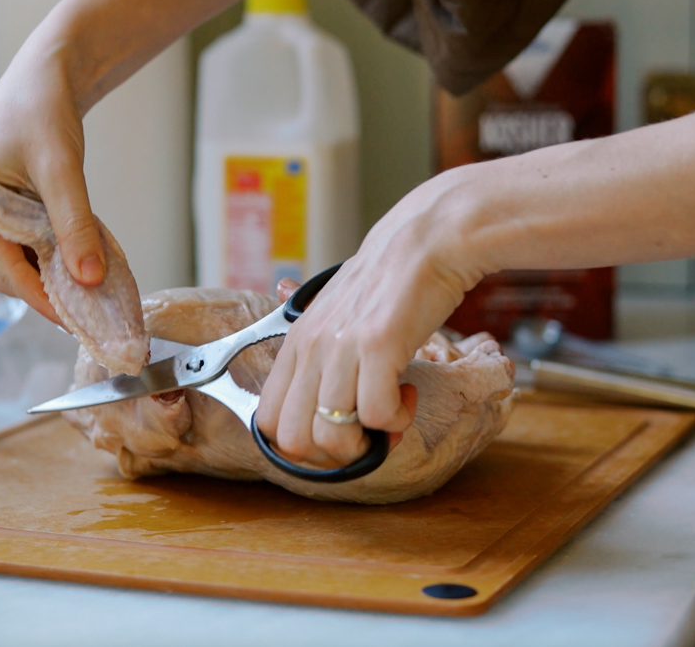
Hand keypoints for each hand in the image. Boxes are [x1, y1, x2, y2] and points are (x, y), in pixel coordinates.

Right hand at [0, 43, 104, 326]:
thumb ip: (75, 226)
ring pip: (10, 265)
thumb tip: (90, 280)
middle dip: (47, 291)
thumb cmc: (44, 113)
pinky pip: (13, 248)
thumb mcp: (63, 170)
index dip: (45, 301)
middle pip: (5, 274)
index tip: (79, 322)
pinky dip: (43, 258)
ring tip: (87, 282)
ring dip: (46, 276)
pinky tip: (72, 258)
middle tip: (92, 306)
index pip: (5, 272)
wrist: (40, 79)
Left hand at [256, 171, 483, 466]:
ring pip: (332, 436)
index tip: (340, 428)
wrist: (427, 241)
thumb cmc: (388, 281)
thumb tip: (315, 384)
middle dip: (333, 453)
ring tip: (392, 411)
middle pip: (293, 440)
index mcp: (296, 344)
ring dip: (368, 440)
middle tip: (367, 430)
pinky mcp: (377, 346)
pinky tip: (408, 392)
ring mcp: (340, 348)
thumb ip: (320, 348)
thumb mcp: (337, 313)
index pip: (268, 421)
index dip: (304, 443)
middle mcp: (310, 348)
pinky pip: (378, 416)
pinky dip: (398, 419)